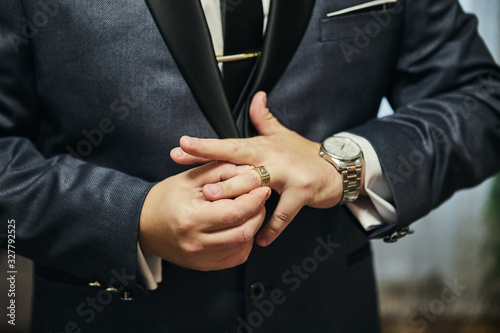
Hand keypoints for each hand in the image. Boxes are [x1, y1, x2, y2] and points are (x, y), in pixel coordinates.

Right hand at [139, 162, 270, 270]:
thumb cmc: (166, 198)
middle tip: (260, 198)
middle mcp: (196, 243)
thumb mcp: (190, 178)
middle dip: (258, 212)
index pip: (234, 212)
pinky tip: (240, 226)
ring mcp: (201, 258)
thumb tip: (249, 171)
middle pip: (243, 232)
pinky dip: (245, 241)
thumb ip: (221, 171)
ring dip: (254, 226)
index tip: (262, 187)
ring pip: (243, 245)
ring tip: (251, 210)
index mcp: (191, 218)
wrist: (144, 225)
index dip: (253, 200)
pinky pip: (236, 256)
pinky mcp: (205, 266)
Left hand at [171, 92, 354, 246]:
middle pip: (238, 162)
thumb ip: (264, 118)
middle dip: (212, 168)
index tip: (181, 145)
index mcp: (262, 146)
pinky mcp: (302, 192)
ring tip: (213, 202)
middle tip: (188, 172)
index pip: (229, 145)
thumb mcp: (282, 135)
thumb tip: (256, 96)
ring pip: (258, 184)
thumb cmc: (303, 154)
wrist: (337, 168)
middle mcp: (272, 158)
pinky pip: (284, 213)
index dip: (205, 146)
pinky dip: (272, 228)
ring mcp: (288, 174)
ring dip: (235, 194)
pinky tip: (259, 239)